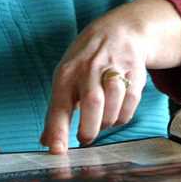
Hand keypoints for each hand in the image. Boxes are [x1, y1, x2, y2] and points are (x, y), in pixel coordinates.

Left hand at [41, 0, 180, 152]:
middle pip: (92, 102)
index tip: (55, 151)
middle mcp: (89, 69)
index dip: (57, 129)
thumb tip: (46, 141)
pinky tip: (115, 112)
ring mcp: (114, 69)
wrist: (119, 30)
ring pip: (113, 103)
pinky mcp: (134, 73)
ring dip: (107, 121)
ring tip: (100, 121)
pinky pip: (130, 104)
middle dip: (89, 127)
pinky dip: (122, 115)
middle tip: (85, 138)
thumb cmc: (86, 60)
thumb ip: (57, 110)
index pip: (59, 104)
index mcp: (67, 72)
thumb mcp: (66, 76)